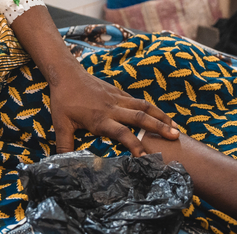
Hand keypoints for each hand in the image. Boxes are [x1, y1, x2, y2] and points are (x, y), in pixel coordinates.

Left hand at [49, 62, 179, 156]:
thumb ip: (64, 145)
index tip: (146, 157)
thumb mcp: (60, 125)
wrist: (66, 74)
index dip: (135, 145)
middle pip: (140, 118)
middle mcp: (112, 109)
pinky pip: (137, 100)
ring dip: (161, 116)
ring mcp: (117, 98)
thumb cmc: (63, 100)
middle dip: (158, 128)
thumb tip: (61, 163)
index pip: (122, 133)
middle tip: (175, 137)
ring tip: (176, 127)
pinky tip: (160, 116)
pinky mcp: (118, 92)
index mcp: (100, 119)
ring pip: (143, 106)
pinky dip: (151, 108)